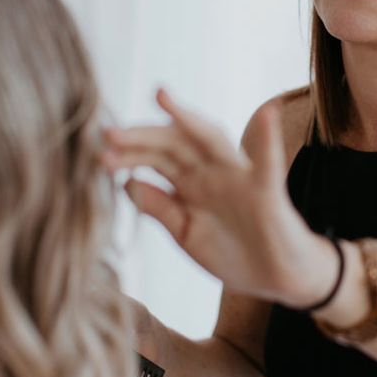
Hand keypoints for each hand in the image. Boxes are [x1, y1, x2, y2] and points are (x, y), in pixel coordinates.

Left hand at [103, 89, 322, 304]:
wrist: (278, 279)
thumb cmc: (235, 253)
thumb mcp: (187, 234)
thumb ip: (160, 208)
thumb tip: (126, 183)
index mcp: (192, 183)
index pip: (156, 158)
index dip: (128, 153)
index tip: (98, 153)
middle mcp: (212, 172)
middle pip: (174, 144)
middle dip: (142, 137)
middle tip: (108, 133)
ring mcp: (239, 178)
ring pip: (212, 141)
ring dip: (188, 119)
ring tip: (162, 97)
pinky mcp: (267, 192)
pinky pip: (269, 164)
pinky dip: (269, 139)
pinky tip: (267, 113)